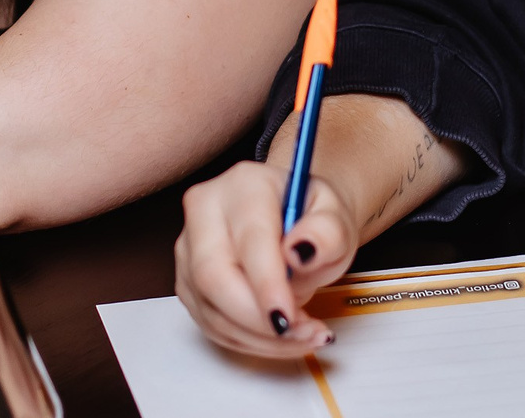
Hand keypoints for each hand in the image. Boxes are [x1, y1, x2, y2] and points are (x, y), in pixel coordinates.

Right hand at [175, 160, 360, 358]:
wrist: (298, 223)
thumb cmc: (313, 218)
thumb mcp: (337, 218)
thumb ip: (327, 233)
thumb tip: (300, 251)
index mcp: (245, 184)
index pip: (249, 239)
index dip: (267, 285)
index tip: (288, 318)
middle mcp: (206, 211)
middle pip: (213, 276)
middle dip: (257, 319)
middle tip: (302, 333)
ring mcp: (189, 248)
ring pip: (210, 308)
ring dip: (257, 336)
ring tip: (302, 335)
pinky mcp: (187, 282)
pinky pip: (210, 324)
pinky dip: (247, 340)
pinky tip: (280, 337)